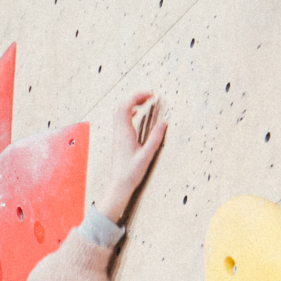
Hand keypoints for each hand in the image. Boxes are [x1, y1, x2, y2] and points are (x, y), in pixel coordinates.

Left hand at [97, 91, 165, 222]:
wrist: (118, 185)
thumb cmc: (130, 173)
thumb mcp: (147, 155)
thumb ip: (155, 138)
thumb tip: (164, 123)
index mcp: (124, 133)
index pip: (127, 106)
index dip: (138, 96)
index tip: (150, 95)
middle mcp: (118, 133)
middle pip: (121, 107)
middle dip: (134, 97)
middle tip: (148, 96)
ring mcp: (117, 136)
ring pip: (119, 113)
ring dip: (131, 104)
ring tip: (144, 102)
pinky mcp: (118, 141)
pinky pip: (120, 120)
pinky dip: (128, 113)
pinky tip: (136, 115)